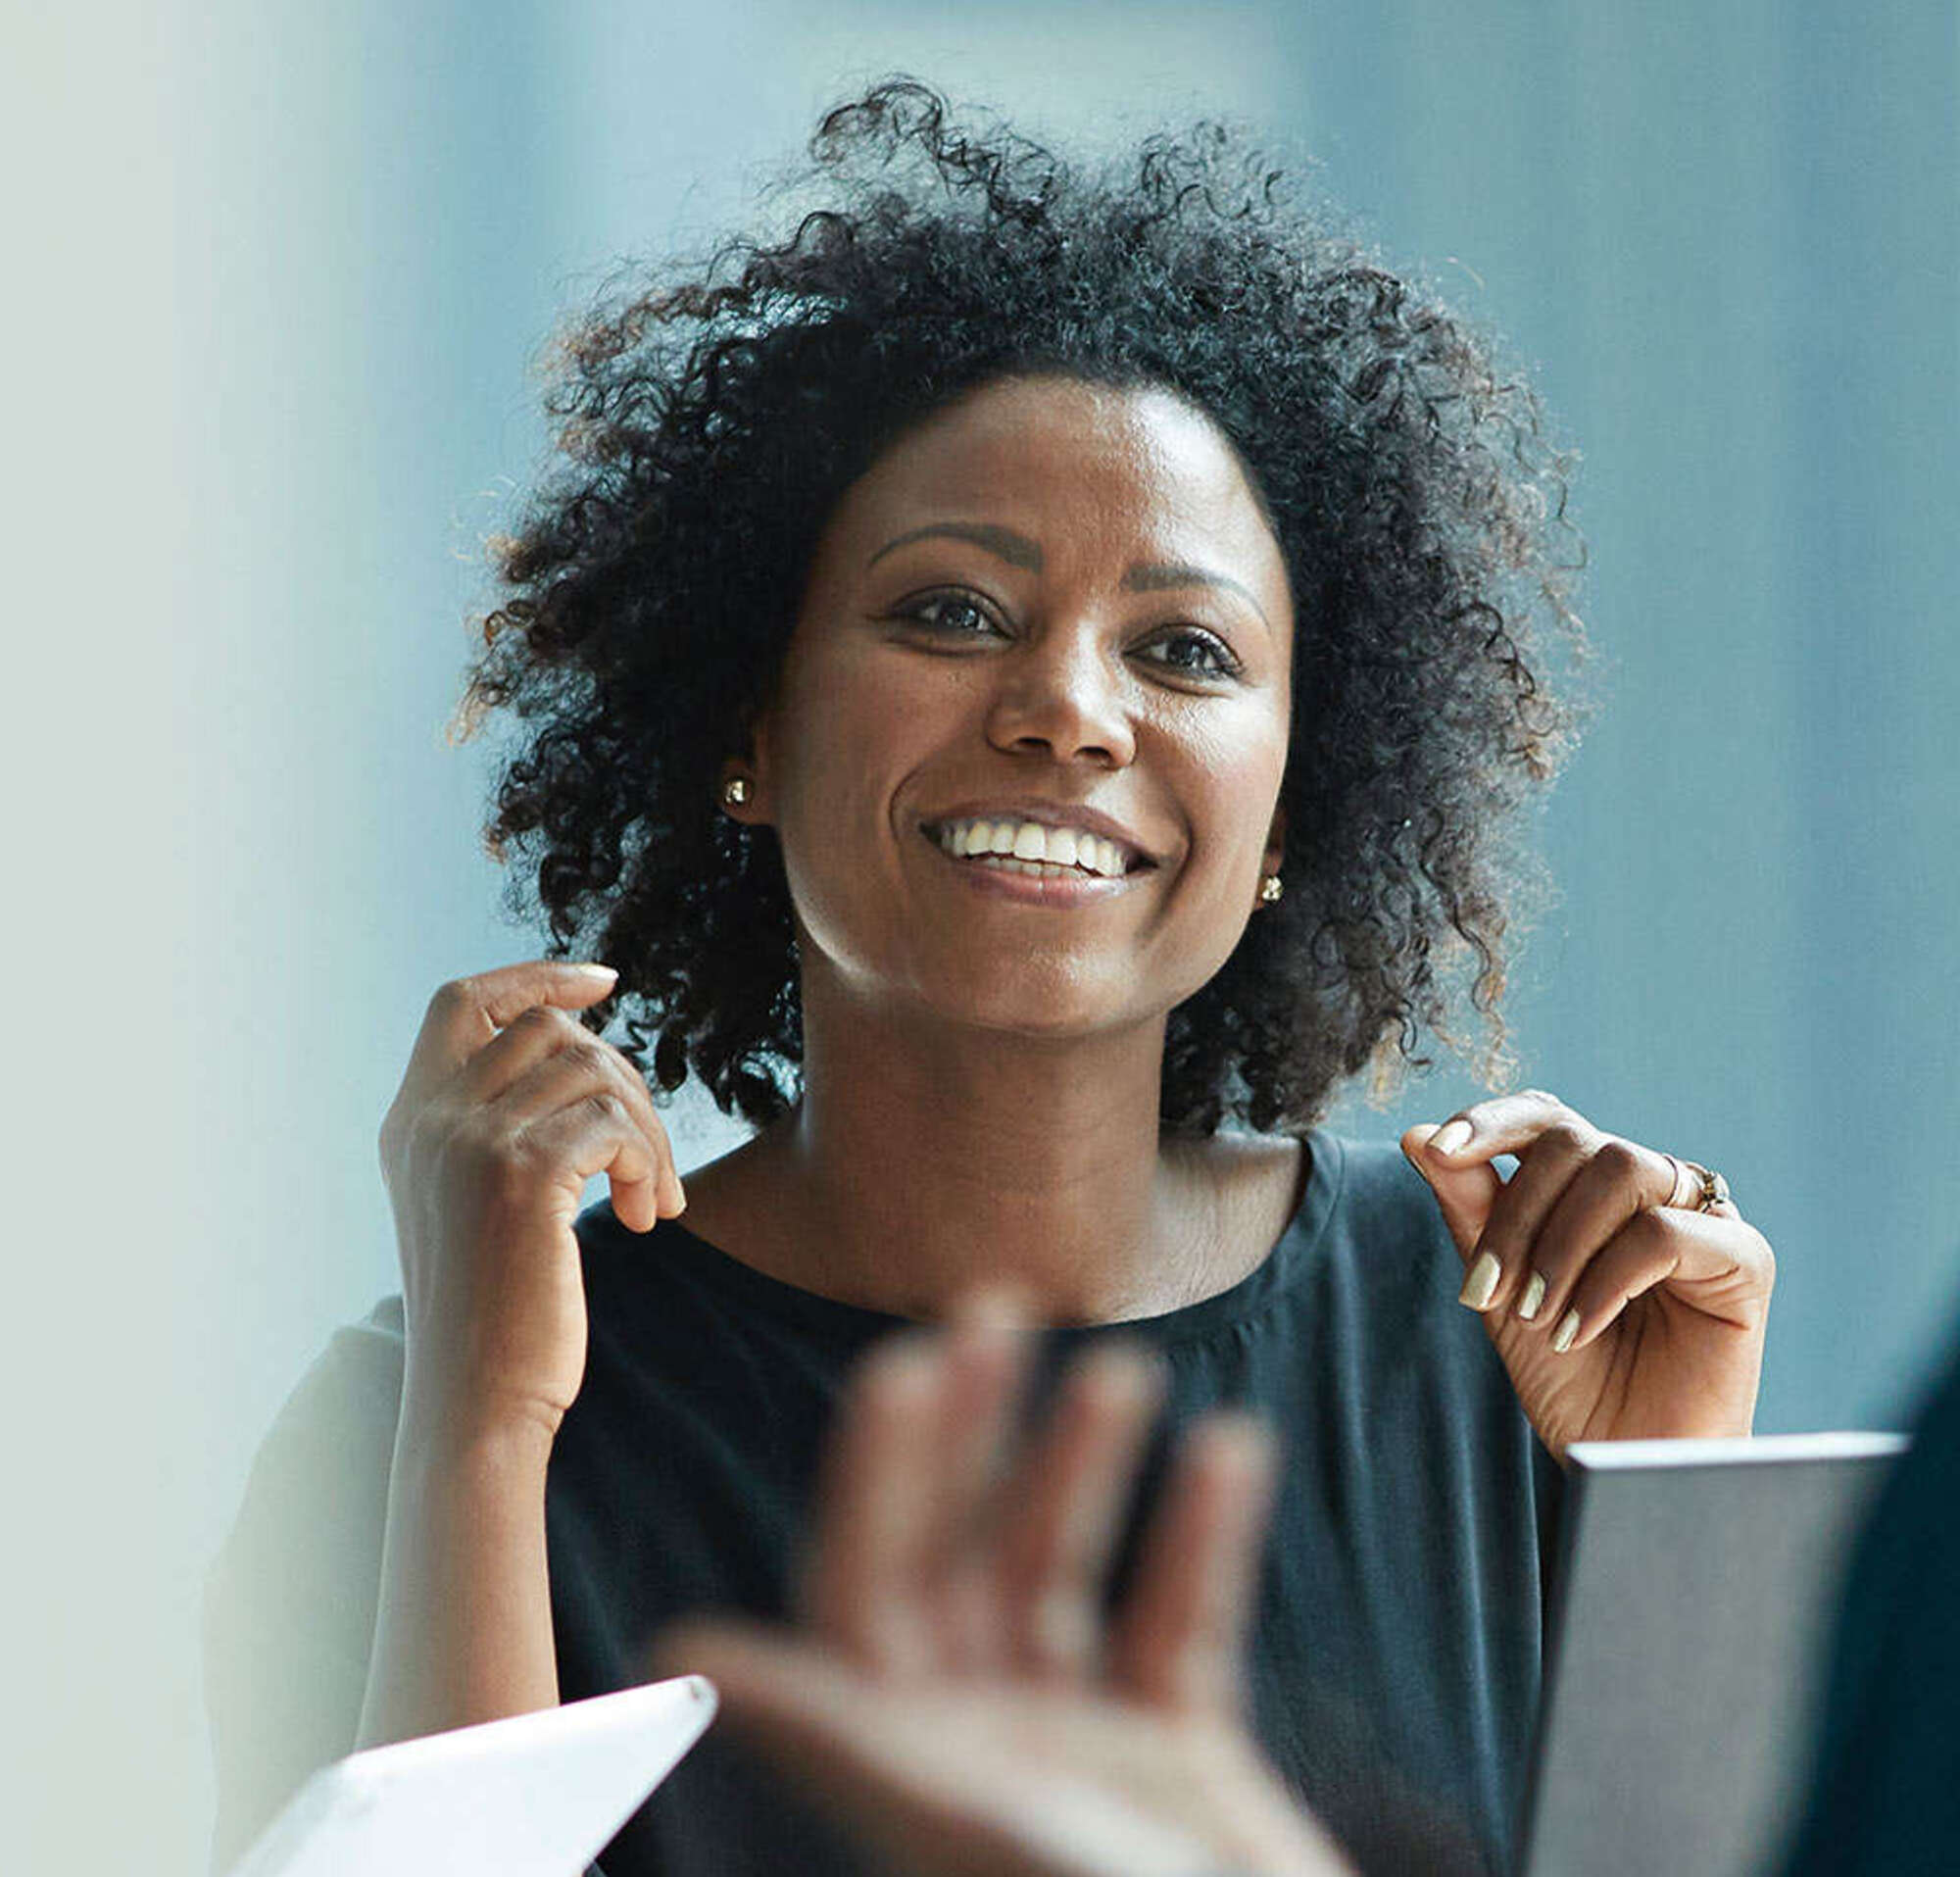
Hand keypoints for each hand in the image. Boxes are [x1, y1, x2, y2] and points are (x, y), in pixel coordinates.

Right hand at [377, 959, 683, 1436]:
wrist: (477, 1403)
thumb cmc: (495, 1315)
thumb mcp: (479, 1205)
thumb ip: (503, 1129)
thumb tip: (583, 1056)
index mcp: (408, 1121)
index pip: (463, 1001)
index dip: (536, 976)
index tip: (604, 981)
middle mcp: (428, 1118)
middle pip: (550, 1030)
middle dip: (621, 1079)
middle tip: (651, 1160)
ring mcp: (470, 1140)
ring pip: (594, 1072)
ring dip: (647, 1132)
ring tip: (654, 1200)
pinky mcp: (522, 1173)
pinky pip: (615, 1123)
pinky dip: (649, 1162)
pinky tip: (645, 1219)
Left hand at [658, 1301, 1353, 1876]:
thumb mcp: (956, 1815)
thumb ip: (832, 1727)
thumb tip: (683, 1645)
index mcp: (908, 1758)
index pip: (865, 1583)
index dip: (876, 1472)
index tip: (906, 1359)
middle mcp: (980, 1746)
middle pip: (956, 1559)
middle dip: (974, 1436)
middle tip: (995, 1308)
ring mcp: (1079, 1753)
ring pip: (1060, 1577)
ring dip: (1085, 1470)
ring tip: (1118, 1366)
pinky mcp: (1179, 1763)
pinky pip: (1180, 1624)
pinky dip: (1204, 1538)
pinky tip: (1232, 1446)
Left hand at [1401, 1090, 1774, 1458]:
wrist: (1622, 1461)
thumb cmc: (1569, 1378)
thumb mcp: (1500, 1290)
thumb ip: (1469, 1211)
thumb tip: (1413, 1135)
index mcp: (1592, 1185)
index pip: (1546, 1118)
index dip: (1492, 1119)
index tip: (1438, 1150)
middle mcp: (1650, 1186)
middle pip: (1573, 1142)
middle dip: (1516, 1216)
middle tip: (1490, 1293)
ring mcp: (1701, 1216)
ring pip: (1620, 1168)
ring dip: (1560, 1245)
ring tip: (1537, 1316)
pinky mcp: (1744, 1259)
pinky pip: (1664, 1232)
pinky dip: (1606, 1280)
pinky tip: (1577, 1331)